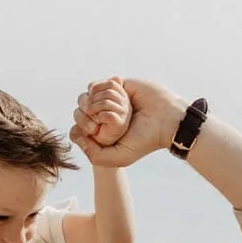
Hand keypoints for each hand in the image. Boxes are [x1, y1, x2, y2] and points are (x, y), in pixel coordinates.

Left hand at [69, 77, 185, 167]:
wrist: (166, 120)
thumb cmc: (145, 140)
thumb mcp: (119, 158)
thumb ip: (95, 156)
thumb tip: (75, 134)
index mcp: (102, 131)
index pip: (79, 125)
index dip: (82, 126)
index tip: (96, 130)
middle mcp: (104, 114)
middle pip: (81, 108)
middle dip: (95, 112)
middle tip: (118, 119)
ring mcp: (109, 99)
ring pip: (88, 95)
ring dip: (104, 101)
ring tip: (125, 108)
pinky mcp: (116, 85)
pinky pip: (97, 84)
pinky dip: (105, 89)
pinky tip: (123, 97)